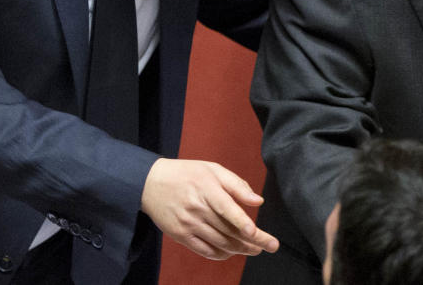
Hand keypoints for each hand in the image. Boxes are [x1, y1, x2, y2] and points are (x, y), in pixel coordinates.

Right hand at [141, 158, 279, 259]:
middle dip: (252, 240)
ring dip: (240, 249)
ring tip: (256, 249)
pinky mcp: (181, 236)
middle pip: (228, 229)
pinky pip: (205, 250)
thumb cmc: (186, 174)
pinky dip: (222, 254)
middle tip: (271, 245)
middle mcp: (197, 208)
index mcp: (206, 188)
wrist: (151, 183)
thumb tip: (257, 201)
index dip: (241, 221)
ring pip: (219, 242)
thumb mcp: (212, 169)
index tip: (255, 232)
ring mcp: (188, 224)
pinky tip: (233, 252)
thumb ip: (236, 185)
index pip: (226, 208)